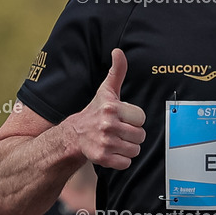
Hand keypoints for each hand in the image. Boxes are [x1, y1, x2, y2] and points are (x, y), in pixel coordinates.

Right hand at [71, 49, 146, 169]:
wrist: (74, 135)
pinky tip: (112, 151)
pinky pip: (126, 163)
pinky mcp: (102, 158)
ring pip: (135, 150)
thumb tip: (118, 51)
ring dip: (128, 147)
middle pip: (141, 135)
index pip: (141, 117)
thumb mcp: (106, 90)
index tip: (123, 117)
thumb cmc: (95, 111)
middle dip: (132, 134)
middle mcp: (107, 124)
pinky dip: (121, 160)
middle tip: (120, 130)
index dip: (134, 118)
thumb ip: (117, 71)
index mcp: (111, 107)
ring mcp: (104, 142)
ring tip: (116, 140)